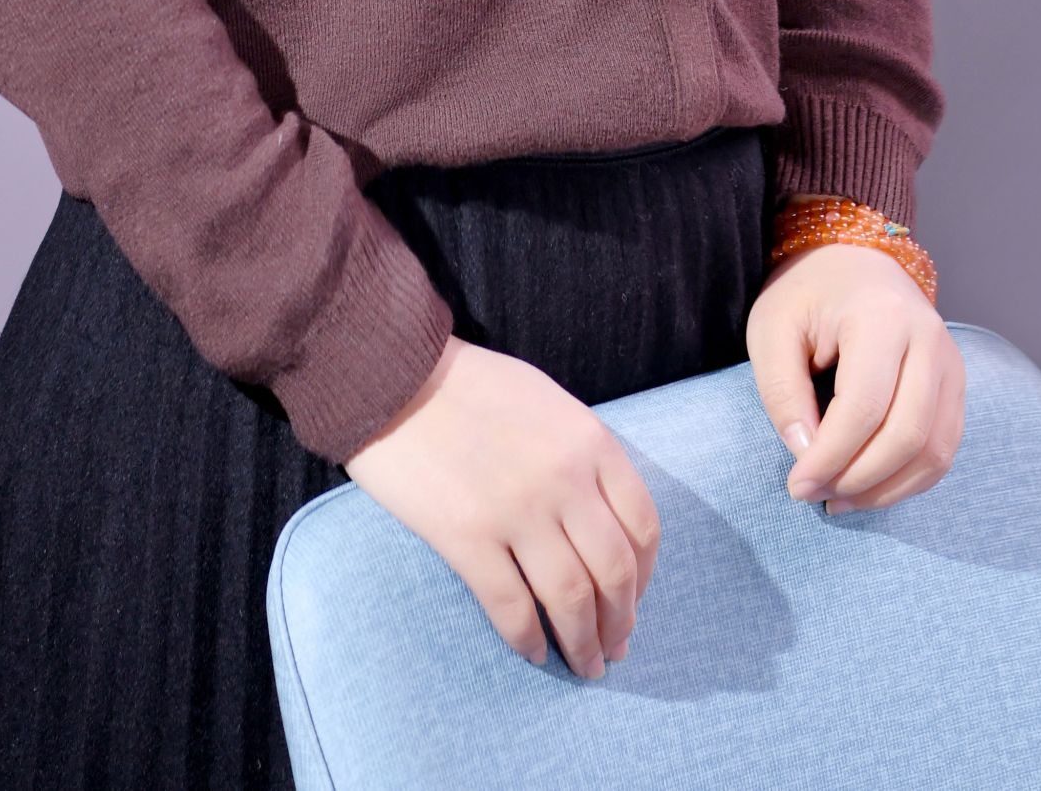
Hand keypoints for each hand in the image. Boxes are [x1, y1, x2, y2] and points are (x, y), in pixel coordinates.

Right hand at [341, 334, 659, 678]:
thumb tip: (600, 520)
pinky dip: (528, 640)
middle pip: (614, 571)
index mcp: (589, 441)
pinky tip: (533, 652)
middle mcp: (564, 479)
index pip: (642, 525)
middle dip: (620, 620)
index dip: (646, 574)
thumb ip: (580, 453)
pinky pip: (511, 607)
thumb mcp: (547, 402)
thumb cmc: (470, 385)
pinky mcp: (468, 537)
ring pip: (571, 598)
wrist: (394, 375)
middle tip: (615, 647)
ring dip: (583, 643)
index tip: (635, 598)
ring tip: (585, 665)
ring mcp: (517, 511)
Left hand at [746, 239, 963, 511]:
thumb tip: (807, 456)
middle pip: (906, 435)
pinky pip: (943, 449)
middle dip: (858, 478)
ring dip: (886, 489)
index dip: (830, 457)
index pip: (863, 407)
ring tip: (839, 499)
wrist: (852, 259)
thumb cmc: (806, 294)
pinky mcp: (955, 385)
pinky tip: (869, 487)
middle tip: (816, 495)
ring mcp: (950, 363)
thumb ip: (782, 393)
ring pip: (933, 451)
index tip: (797, 485)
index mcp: (881, 316)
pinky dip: (909, 480)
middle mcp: (928, 339)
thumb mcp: (772, 330)